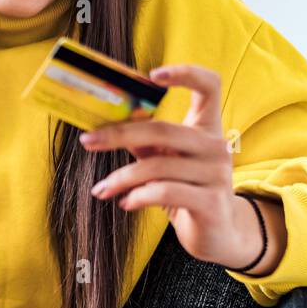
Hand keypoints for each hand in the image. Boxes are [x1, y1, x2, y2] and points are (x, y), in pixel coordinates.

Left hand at [79, 64, 284, 272]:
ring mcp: (217, 174)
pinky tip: (125, 203)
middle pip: (163, 129)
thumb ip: (145, 143)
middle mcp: (216, 146)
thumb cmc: (186, 191)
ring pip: (157, 166)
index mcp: (207, 128)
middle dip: (118, 134)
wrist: (219, 234)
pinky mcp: (211, 203)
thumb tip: (105, 125)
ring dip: (121, 178)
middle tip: (87, 142)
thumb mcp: (166, 163)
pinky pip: (165, 192)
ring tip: (101, 190)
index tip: (152, 75)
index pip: (209, 86)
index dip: (185, 73)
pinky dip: (138, 196)